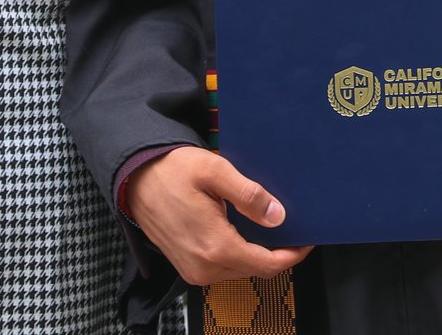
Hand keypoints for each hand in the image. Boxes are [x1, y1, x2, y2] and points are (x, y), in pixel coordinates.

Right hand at [123, 145, 312, 283]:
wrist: (135, 178)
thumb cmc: (173, 170)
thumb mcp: (215, 171)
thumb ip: (249, 195)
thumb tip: (278, 216)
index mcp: (215, 246)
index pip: (267, 265)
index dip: (292, 255)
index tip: (306, 240)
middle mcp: (203, 267)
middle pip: (255, 269)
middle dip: (277, 252)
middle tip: (290, 227)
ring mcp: (193, 270)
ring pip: (240, 269)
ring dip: (257, 252)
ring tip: (267, 226)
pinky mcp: (186, 266)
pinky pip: (222, 267)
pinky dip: (238, 253)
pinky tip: (243, 230)